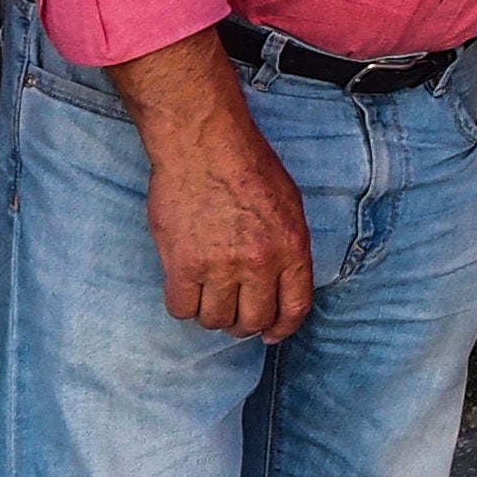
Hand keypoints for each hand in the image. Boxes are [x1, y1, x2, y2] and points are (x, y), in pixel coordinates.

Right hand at [113, 46, 316, 339]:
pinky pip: (182, 308)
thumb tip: (283, 285)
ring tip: (206, 294)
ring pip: (216, 320)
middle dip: (243, 323)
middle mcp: (259, 263)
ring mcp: (220, 266)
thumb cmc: (246, 165)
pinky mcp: (183, 264)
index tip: (270, 333)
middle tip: (232, 311)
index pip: (294, 309)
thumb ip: (289, 247)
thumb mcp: (289, 205)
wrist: (203, 143)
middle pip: (252, 320)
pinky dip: (184, 305)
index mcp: (292, 248)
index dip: (281, 329)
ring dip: (212, 314)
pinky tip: (185, 287)